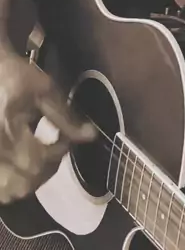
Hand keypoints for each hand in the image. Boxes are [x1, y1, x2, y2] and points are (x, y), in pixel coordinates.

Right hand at [0, 48, 95, 202]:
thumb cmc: (14, 78)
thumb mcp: (43, 89)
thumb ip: (66, 115)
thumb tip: (91, 135)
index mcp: (9, 130)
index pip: (38, 162)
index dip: (58, 154)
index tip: (65, 138)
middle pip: (22, 184)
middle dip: (46, 171)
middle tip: (54, 151)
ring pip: (8, 192)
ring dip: (27, 183)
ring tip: (38, 161)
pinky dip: (10, 186)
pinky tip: (20, 169)